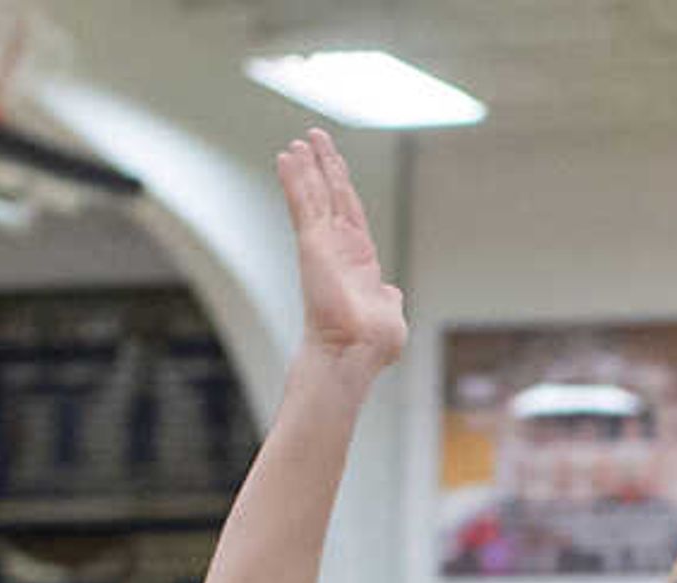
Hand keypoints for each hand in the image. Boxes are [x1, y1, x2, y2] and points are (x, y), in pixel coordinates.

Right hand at [278, 130, 404, 370]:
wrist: (356, 351)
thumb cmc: (373, 342)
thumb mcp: (389, 311)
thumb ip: (388, 296)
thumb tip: (390, 292)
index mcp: (360, 258)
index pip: (350, 212)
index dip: (342, 186)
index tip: (333, 163)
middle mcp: (339, 247)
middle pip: (331, 195)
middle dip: (323, 165)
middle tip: (313, 137)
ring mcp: (324, 244)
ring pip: (314, 195)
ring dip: (306, 167)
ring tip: (297, 143)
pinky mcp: (312, 244)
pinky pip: (302, 204)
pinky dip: (294, 180)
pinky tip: (286, 157)